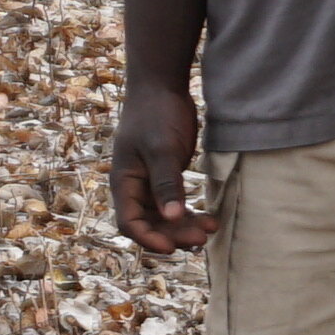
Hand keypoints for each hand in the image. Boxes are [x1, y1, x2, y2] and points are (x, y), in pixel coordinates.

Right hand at [109, 76, 212, 252]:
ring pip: (163, 217)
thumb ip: (167, 183)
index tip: (173, 248)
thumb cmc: (156, 114)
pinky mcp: (164, 176)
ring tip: (210, 229)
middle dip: (173, 234)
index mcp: (123, 181)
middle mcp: (133, 186)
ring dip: (184, 226)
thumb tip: (172, 217)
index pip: (129, 222)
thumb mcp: (162, 149)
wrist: (161, 86)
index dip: (149, 238)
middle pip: (149, 223)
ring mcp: (148, 182)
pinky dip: (189, 213)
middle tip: (201, 238)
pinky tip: (209, 218)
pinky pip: (174, 204)